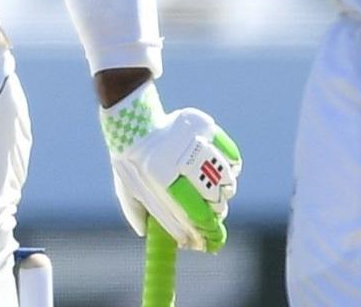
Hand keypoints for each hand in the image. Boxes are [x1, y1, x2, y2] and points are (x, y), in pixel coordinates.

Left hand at [100, 81, 240, 251]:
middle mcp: (178, 158)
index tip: (209, 240)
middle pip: (214, 197)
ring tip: (219, 193)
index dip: (205, 230)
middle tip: (213, 216)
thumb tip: (151, 237)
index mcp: (158, 177)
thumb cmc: (129, 161)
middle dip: (217, 213)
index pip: (193, 212)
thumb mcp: (128, 190)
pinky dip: (232, 166)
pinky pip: (229, 152)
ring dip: (225, 191)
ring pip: (225, 176)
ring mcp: (192, 140)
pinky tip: (227, 171)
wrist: (133, 120)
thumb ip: (139, 215)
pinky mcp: (203, 126)